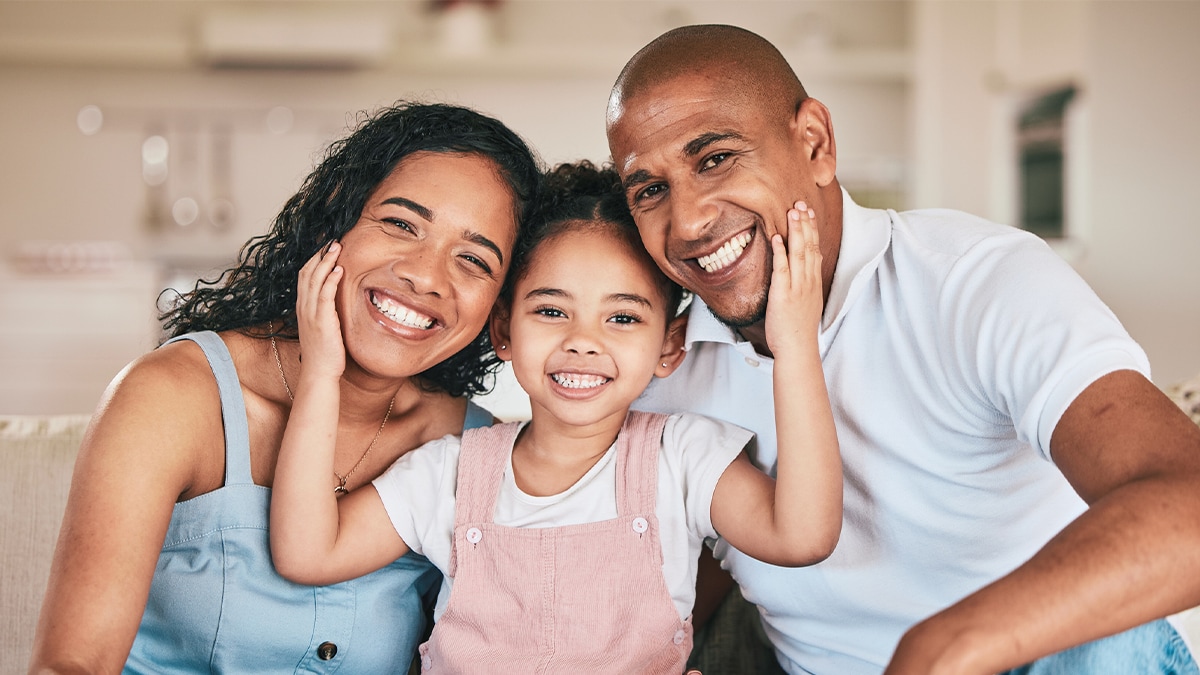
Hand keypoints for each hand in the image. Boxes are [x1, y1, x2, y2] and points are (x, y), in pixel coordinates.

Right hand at [296, 241, 346, 380]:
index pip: (305, 275)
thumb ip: (324, 310)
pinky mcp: (322, 321)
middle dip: (319, 254)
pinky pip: (324, 296)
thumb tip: (334, 299)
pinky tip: (339, 269)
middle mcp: (304, 307)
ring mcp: (311, 313)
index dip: (314, 258)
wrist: (319, 372)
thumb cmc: (324, 352)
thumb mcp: (321, 326)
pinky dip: (330, 280)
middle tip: (331, 239)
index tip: (325, 245)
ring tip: (336, 246)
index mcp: (303, 307)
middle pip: (307, 272)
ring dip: (326, 261)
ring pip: (314, 280)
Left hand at [765, 201, 822, 357]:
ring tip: (792, 212)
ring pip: (799, 253)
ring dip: (796, 231)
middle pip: (809, 247)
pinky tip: (777, 237)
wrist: (798, 349)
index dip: (812, 230)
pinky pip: (782, 269)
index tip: (809, 213)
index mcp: (813, 283)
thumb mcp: (806, 304)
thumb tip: (796, 276)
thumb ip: (802, 288)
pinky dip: (780, 252)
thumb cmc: (797, 331)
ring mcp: (797, 287)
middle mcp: (808, 282)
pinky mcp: (784, 294)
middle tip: (801, 203)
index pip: (815, 250)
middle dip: (805, 224)